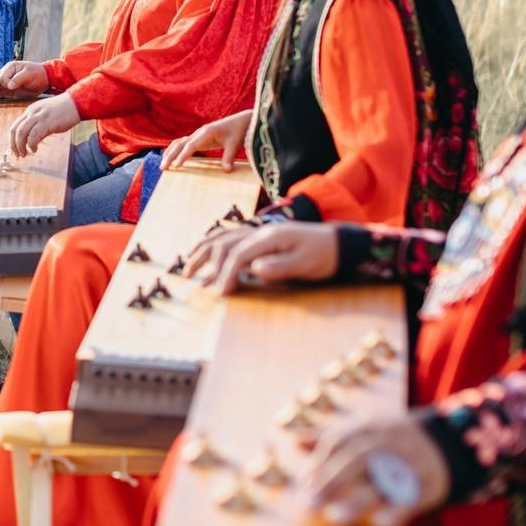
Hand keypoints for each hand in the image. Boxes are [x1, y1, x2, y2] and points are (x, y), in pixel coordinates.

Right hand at [0, 60, 49, 104]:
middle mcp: (5, 74)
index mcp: (10, 67)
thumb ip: (18, 79)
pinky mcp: (8, 90)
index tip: (11, 87)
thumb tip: (9, 86)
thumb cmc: (38, 73)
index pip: (1, 77)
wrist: (46, 78)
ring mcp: (6, 82)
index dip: (4, 83)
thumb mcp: (29, 74)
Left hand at [8, 94, 80, 155]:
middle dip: (13, 145)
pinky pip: (33, 135)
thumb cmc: (65, 111)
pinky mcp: (47, 122)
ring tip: (25, 154)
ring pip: (21, 133)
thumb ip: (38, 127)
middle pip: (15, 130)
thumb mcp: (47, 117)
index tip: (15, 150)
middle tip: (18, 155)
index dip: (12, 140)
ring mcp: (39, 116)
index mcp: (31, 111)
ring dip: (20, 146)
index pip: (15, 126)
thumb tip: (32, 141)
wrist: (77, 102)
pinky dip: (31, 144)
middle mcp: (32, 112)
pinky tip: (34, 149)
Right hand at [162, 110, 252, 170]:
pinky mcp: (200, 138)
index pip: (191, 145)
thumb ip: (229, 156)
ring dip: (170, 153)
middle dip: (170, 156)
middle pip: (180, 144)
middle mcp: (200, 132)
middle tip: (163, 168)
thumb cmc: (238, 131)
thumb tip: (226, 170)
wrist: (242, 120)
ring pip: (179, 143)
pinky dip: (175, 150)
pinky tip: (170, 157)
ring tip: (163, 166)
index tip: (177, 166)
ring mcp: (198, 134)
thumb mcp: (235, 143)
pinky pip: (184, 143)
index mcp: (207, 132)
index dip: (183, 156)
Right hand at [193, 221, 339, 293]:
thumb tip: (254, 270)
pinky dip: (213, 243)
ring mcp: (258, 232)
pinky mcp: (260, 236)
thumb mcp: (306, 264)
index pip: (238, 255)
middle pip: (225, 244)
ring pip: (223, 237)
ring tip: (188, 267)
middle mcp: (260, 231)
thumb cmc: (324, 255)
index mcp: (270, 238)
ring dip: (204, 251)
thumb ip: (279, 267)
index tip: (220, 294)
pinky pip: (230, 236)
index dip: (226, 274)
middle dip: (208, 264)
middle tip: (196, 284)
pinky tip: (205, 252)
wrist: (338, 243)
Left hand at [302, 413, 449, 525]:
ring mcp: (408, 464)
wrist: (446, 443)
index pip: (339, 440)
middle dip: (331, 480)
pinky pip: (410, 499)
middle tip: (309, 503)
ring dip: (357, 501)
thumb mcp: (365, 430)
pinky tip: (379, 523)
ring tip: (335, 517)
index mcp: (369, 427)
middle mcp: (388, 443)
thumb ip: (332, 437)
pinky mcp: (427, 485)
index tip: (303, 481)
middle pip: (357, 459)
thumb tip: (294, 441)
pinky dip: (396, 511)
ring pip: (382, 482)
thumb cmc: (393, 439)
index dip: (320, 461)